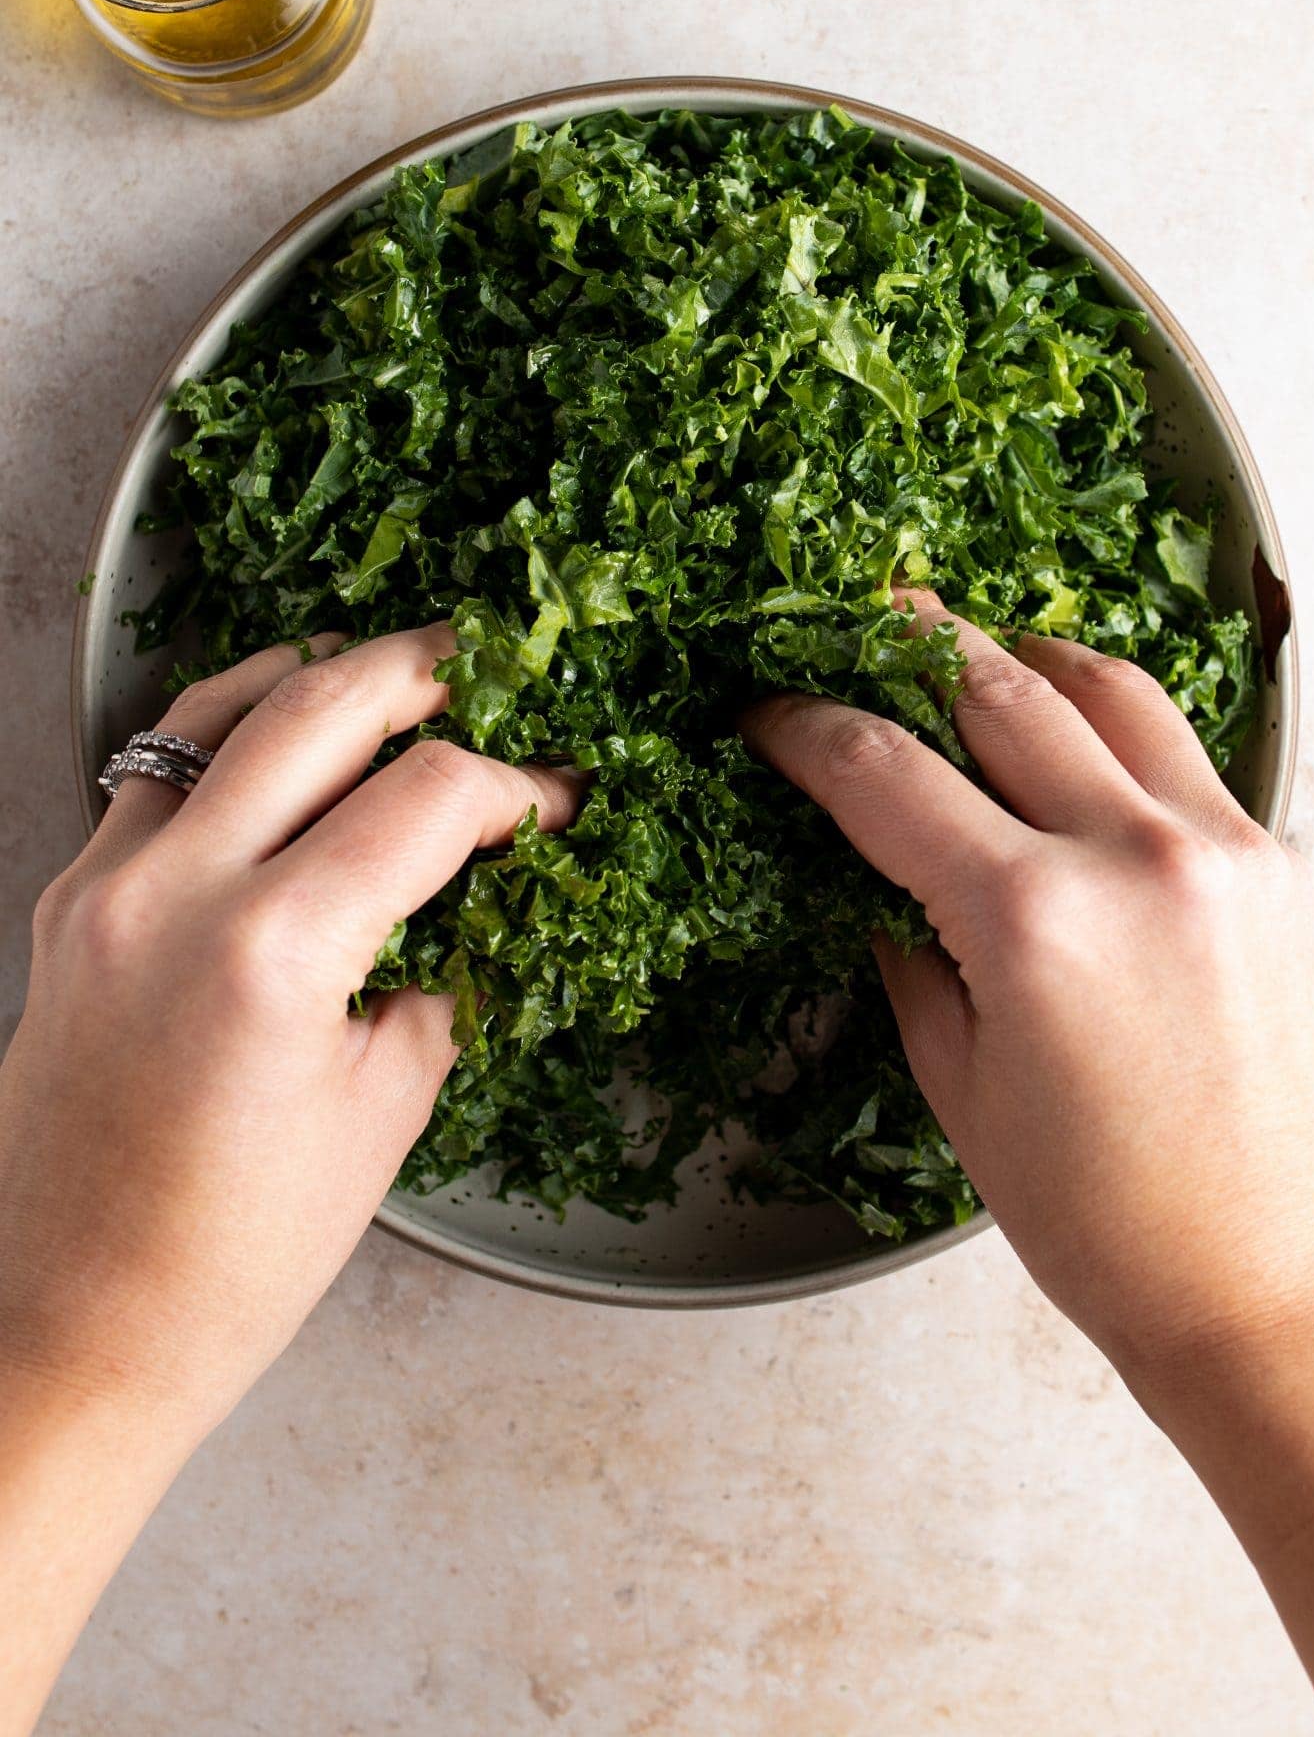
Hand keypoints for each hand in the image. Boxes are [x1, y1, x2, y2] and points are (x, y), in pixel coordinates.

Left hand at [1, 627, 578, 1439]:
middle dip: (426, 673)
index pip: (429, 797)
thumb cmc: (231, 1258)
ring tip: (390, 679)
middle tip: (495, 672)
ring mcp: (105, 886)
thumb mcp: (384, 1108)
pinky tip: (275, 737)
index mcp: (272, 951)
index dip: (516, 786)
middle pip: (323, 705)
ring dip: (320, 678)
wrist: (69, 1329)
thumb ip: (438, 972)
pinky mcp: (68, 902)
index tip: (556, 803)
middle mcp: (175, 891)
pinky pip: (153, 769)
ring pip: (221, 709)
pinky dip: (226, 731)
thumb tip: (480, 892)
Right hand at [744, 595, 1313, 1392]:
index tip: (767, 713)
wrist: (1278, 1294)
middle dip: (909, 645)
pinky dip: (1115, 725)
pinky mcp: (1278, 866)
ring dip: (1024, 658)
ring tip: (973, 658)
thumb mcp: (961, 1086)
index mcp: (1033, 920)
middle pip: (995, 688)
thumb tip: (875, 870)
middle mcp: (1135, 856)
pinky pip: (1182, 750)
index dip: (805, 728)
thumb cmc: (1112, 1226)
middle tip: (857, 625)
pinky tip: (1077, 743)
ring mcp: (1223, 849)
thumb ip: (909, 951)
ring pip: (1107, 687)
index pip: (885, 771)